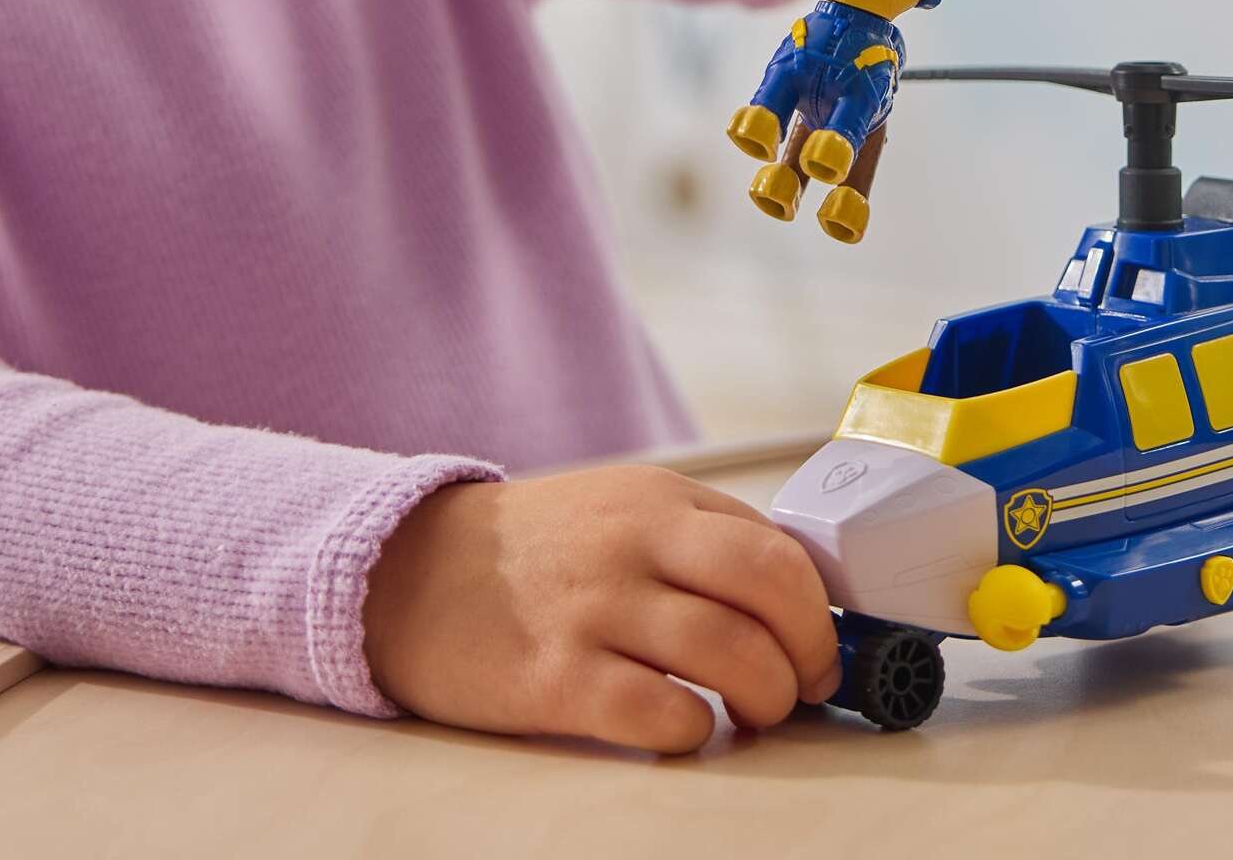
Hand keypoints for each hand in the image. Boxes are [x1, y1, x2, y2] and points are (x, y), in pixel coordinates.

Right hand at [362, 465, 841, 752]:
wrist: (411, 572)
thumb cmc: (536, 553)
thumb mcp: (619, 509)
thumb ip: (698, 540)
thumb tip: (795, 601)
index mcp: (657, 498)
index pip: (779, 546)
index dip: (819, 610)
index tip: (821, 649)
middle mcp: (633, 542)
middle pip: (772, 585)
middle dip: (811, 650)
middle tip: (802, 685)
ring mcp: (596, 608)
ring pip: (733, 654)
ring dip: (765, 698)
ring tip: (748, 713)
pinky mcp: (559, 679)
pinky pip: (663, 716)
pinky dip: (694, 733)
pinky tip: (680, 726)